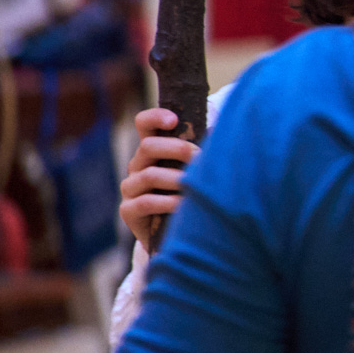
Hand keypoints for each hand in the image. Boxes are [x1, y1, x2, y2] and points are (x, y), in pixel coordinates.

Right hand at [119, 108, 196, 236]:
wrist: (175, 234)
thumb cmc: (190, 195)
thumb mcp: (194, 172)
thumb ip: (201, 154)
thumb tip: (224, 134)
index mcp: (152, 151)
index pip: (144, 124)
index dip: (155, 117)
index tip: (174, 120)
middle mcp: (137, 166)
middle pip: (148, 146)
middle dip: (177, 149)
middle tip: (200, 158)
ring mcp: (130, 188)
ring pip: (149, 174)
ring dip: (176, 178)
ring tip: (196, 184)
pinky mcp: (128, 211)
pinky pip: (146, 202)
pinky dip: (168, 202)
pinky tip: (184, 205)